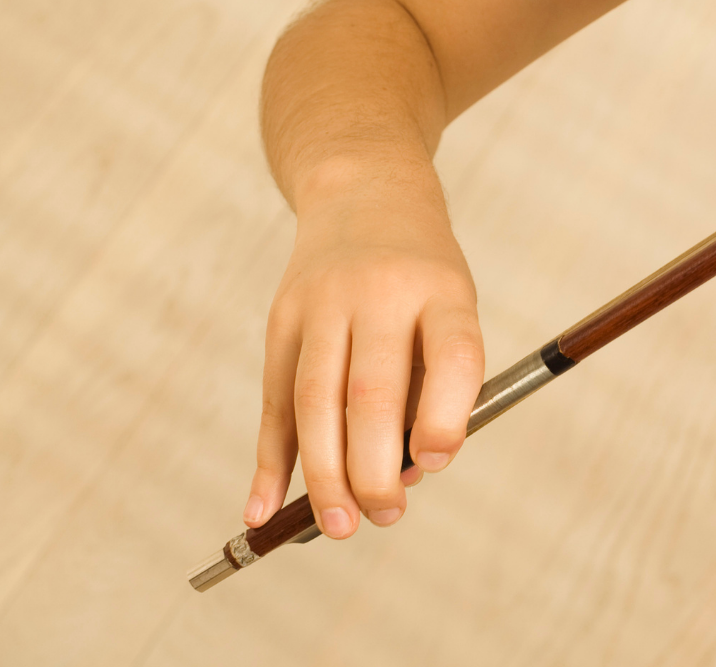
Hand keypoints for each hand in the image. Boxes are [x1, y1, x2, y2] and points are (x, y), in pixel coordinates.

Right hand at [244, 160, 483, 538]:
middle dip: (374, 467)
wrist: (363, 190)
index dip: (444, 415)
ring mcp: (322, 302)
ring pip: (314, 400)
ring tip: (339, 525)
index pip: (451, 353)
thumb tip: (398, 475)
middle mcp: (379, 292)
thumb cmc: (422, 276)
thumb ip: (434, 386)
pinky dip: (269, 460)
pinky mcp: (281, 318)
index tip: (435, 463)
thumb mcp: (451, 307)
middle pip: (371, 390)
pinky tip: (264, 509)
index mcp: (442, 290)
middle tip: (385, 517)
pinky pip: (274, 400)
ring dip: (323, 473)